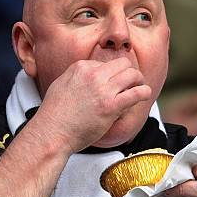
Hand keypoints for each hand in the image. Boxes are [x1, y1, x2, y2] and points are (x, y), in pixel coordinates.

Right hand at [35, 57, 150, 153]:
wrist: (52, 132)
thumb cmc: (54, 114)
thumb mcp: (61, 84)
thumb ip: (77, 77)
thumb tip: (89, 76)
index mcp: (81, 67)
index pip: (105, 63)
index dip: (111, 74)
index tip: (112, 84)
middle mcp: (93, 75)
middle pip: (123, 64)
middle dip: (129, 72)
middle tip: (132, 83)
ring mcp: (103, 90)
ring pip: (133, 75)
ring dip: (139, 81)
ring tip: (139, 88)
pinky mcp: (111, 106)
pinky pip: (136, 93)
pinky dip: (144, 92)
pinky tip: (144, 95)